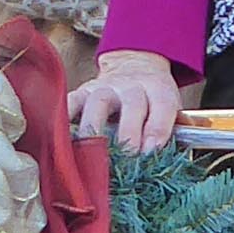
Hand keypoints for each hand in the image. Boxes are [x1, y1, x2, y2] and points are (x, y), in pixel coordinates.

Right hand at [69, 50, 184, 155]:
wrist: (134, 66)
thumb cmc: (153, 99)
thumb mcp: (170, 110)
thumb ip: (170, 134)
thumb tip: (164, 166)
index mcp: (158, 89)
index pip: (162, 107)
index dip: (158, 130)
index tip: (151, 153)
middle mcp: (131, 86)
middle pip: (132, 105)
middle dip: (129, 134)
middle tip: (126, 160)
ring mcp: (104, 88)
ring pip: (98, 104)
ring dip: (95, 131)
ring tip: (92, 156)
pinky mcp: (81, 92)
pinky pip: (70, 104)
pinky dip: (65, 122)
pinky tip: (63, 142)